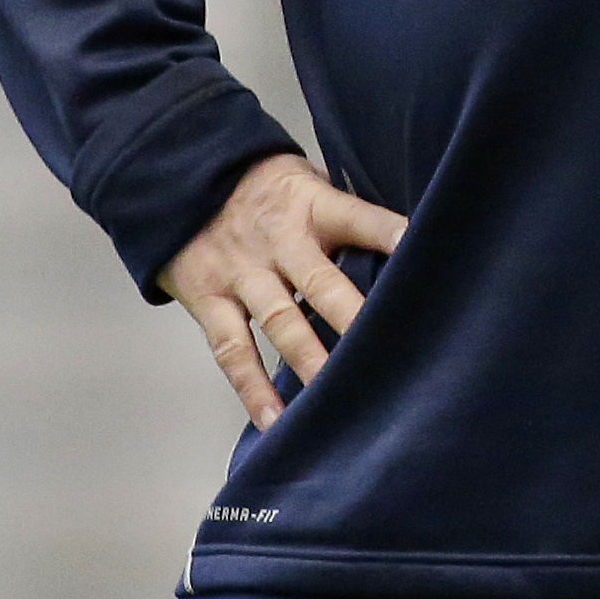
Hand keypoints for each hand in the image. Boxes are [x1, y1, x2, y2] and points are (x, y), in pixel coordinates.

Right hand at [157, 154, 406, 429]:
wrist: (180, 178)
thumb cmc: (262, 188)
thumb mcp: (305, 183)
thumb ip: (344, 215)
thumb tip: (405, 248)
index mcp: (309, 206)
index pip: (356, 217)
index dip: (388, 234)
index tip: (419, 252)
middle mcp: (278, 241)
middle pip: (320, 281)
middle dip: (353, 317)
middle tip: (388, 350)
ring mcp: (242, 273)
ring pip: (281, 321)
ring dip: (311, 362)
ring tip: (340, 398)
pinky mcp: (209, 300)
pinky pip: (233, 349)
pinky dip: (253, 388)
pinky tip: (275, 420)